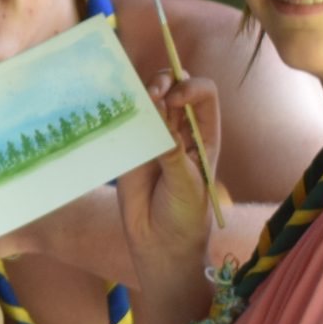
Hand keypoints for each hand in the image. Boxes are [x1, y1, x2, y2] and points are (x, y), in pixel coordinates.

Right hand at [118, 71, 221, 283]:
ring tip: (140, 102)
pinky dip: (122, 111)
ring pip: (148, 100)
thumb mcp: (187, 183)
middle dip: (166, 81)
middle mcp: (179, 129)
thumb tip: (160, 117)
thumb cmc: (186, 214)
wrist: (161, 242)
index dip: (190, 89)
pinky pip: (125, 122)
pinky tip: (119, 114)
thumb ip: (172, 152)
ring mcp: (152, 136)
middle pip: (175, 88)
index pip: (203, 95)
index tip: (176, 101)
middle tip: (156, 93)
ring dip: (144, 93)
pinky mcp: (128, 148)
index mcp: (203, 134)